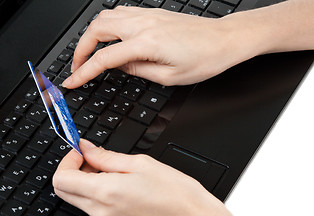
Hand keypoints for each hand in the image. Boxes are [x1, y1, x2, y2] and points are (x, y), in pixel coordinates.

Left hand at [53, 139, 254, 215]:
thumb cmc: (177, 194)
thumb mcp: (142, 163)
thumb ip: (107, 157)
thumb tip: (87, 149)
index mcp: (106, 192)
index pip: (62, 178)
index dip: (68, 160)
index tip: (80, 151)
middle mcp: (102, 213)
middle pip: (65, 191)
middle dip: (73, 170)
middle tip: (93, 158)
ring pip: (80, 200)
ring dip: (87, 182)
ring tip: (113, 171)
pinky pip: (96, 210)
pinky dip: (99, 195)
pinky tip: (120, 186)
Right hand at [62, 7, 264, 88]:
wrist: (224, 40)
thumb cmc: (205, 59)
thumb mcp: (169, 77)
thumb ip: (138, 70)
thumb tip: (119, 66)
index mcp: (147, 43)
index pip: (104, 58)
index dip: (84, 72)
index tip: (72, 81)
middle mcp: (144, 24)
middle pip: (97, 30)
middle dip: (81, 49)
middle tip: (78, 67)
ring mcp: (147, 15)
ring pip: (106, 17)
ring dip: (91, 35)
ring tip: (90, 52)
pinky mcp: (152, 13)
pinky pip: (120, 13)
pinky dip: (107, 25)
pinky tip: (109, 37)